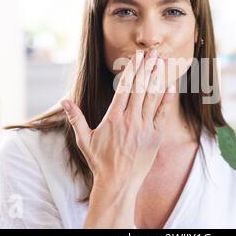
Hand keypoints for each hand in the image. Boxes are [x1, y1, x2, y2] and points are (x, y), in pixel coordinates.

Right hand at [61, 49, 174, 191]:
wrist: (118, 183)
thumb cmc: (100, 161)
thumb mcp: (84, 140)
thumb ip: (76, 118)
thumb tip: (64, 101)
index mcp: (113, 118)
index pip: (124, 88)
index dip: (131, 70)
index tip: (136, 58)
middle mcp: (130, 120)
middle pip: (140, 88)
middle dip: (147, 68)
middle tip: (153, 52)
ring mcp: (144, 127)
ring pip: (152, 97)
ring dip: (158, 78)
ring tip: (162, 62)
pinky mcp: (155, 136)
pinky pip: (162, 113)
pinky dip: (167, 98)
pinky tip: (171, 85)